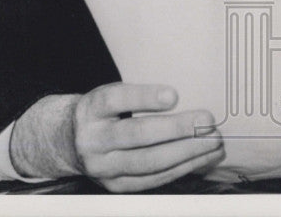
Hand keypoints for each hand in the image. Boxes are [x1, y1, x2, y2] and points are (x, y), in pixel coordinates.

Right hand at [10, 83, 224, 191]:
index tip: (174, 95)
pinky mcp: (115, 186)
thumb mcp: (111, 96)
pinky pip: (152, 180)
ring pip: (148, 162)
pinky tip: (201, 158)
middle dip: (177, 129)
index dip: (144, 97)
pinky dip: (181, 168)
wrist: (68, 142)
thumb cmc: (103, 113)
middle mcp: (93, 139)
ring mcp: (102, 167)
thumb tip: (186, 98)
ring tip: (213, 142)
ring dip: (186, 152)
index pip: (116, 100)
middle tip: (207, 121)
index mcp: (91, 109)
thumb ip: (139, 97)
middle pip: (136, 135)